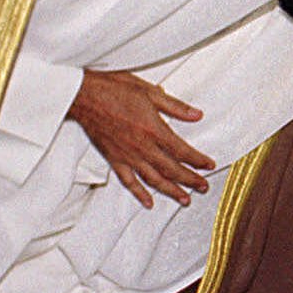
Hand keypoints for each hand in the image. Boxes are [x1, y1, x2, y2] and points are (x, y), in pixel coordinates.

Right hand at [67, 70, 214, 207]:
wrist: (83, 96)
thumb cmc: (114, 90)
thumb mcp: (150, 92)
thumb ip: (175, 107)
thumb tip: (197, 115)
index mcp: (154, 130)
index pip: (183, 151)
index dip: (198, 161)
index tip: (209, 165)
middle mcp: (142, 147)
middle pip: (172, 170)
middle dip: (191, 180)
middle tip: (204, 186)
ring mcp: (127, 156)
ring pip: (154, 180)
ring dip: (171, 191)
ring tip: (185, 199)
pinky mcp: (113, 159)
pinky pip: (128, 181)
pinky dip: (139, 193)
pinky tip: (148, 202)